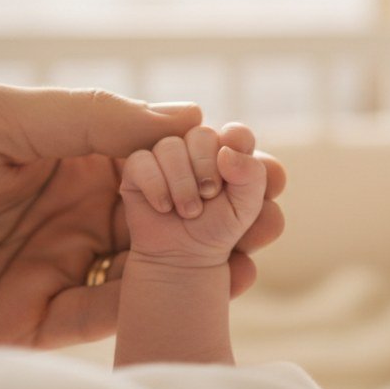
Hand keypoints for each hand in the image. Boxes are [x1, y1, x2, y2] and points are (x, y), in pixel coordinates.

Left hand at [0, 85, 285, 361]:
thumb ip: (92, 120)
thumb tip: (186, 115)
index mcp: (63, 152)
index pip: (154, 155)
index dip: (208, 156)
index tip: (258, 156)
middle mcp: (68, 208)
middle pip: (164, 212)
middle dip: (222, 208)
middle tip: (276, 208)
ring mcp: (55, 265)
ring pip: (147, 266)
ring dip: (203, 259)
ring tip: (256, 252)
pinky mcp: (33, 321)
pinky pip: (105, 316)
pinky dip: (154, 305)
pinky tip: (202, 291)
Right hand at [121, 124, 266, 267]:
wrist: (182, 256)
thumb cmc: (216, 230)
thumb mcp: (245, 207)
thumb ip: (251, 176)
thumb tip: (226, 151)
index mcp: (226, 152)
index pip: (235, 133)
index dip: (235, 147)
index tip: (229, 177)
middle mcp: (195, 148)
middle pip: (201, 135)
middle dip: (205, 169)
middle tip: (207, 198)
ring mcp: (165, 156)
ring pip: (169, 146)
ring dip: (181, 183)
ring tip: (188, 211)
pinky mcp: (138, 169)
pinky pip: (141, 161)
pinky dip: (154, 186)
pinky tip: (163, 207)